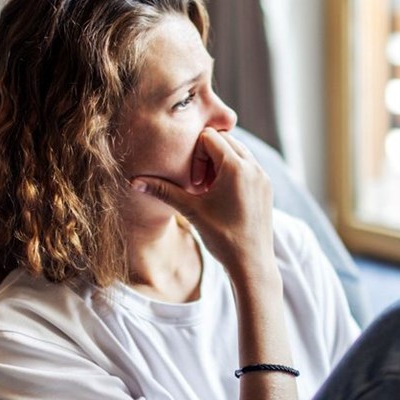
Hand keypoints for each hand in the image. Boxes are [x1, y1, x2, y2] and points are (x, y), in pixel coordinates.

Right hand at [131, 128, 274, 280]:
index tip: (193, 182)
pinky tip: (222, 196)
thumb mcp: (190, 211)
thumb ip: (163, 191)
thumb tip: (133, 182)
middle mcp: (254, 166)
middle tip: (198, 184)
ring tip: (209, 190)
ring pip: (237, 151)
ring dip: (220, 162)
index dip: (194, 154)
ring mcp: (262, 176)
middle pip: (224, 140)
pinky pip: (248, 164)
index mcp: (236, 167)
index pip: (209, 137)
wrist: (252, 263)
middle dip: (207, 156)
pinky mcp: (266, 186)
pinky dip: (232, 171)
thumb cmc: (221, 238)